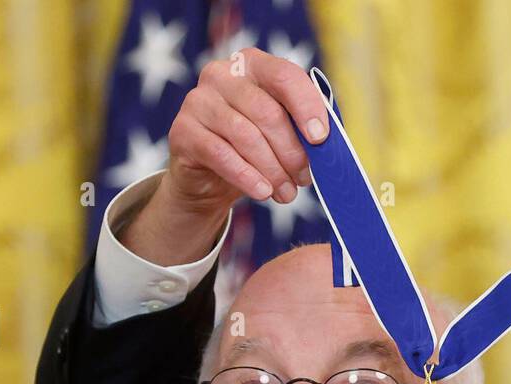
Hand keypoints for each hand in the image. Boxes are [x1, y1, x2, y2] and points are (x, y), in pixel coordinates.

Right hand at [121, 48, 329, 265]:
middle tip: (304, 179)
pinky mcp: (182, 131)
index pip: (284, 76)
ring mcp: (198, 100)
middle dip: (292, 151)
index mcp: (252, 64)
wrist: (210, 178)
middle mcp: (222, 74)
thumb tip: (328, 141)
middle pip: (267, 112)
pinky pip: (220, 154)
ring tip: (286, 193)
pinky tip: (263, 192)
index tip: (321, 139)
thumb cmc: (256, 149)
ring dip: (272, 170)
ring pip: (245, 136)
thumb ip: (304, 128)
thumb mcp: (283, 133)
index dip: (306, 107)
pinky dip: (246, 177)